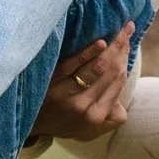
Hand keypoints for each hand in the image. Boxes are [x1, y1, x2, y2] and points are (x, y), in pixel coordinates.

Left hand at [27, 22, 134, 141]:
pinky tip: (100, 42)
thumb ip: (108, 120)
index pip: (118, 83)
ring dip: (111, 48)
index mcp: (96, 116)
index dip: (125, 61)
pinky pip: (73, 64)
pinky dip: (88, 53)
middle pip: (110, 73)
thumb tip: (123, 108)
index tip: (129, 42)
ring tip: (118, 30)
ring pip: (97, 68)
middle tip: (128, 29)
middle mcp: (83, 107)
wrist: (28, 124)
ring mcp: (66, 95)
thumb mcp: (87, 130)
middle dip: (121, 49)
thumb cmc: (62, 122)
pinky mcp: (51, 83)